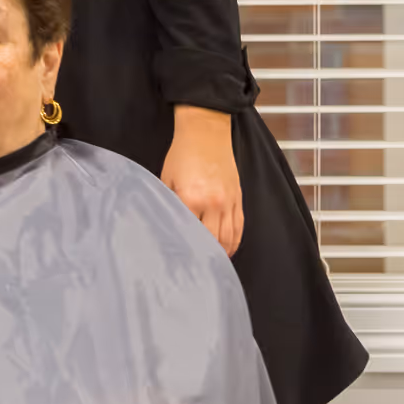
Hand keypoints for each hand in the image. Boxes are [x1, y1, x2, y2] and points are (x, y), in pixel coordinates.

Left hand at [161, 106, 242, 255]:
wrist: (206, 131)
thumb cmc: (182, 154)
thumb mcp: (165, 179)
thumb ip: (166, 203)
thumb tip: (164, 225)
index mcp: (191, 199)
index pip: (189, 234)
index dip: (185, 250)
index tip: (180, 263)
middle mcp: (213, 203)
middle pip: (212, 242)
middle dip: (205, 258)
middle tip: (197, 271)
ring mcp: (229, 201)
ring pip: (229, 238)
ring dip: (222, 254)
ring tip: (213, 265)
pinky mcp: (238, 197)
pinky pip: (240, 227)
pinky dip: (235, 241)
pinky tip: (228, 250)